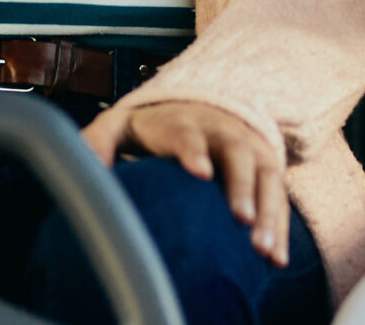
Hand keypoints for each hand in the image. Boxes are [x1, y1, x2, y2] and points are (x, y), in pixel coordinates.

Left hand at [90, 104, 291, 264]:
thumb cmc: (157, 128)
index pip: (188, 133)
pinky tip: (276, 260)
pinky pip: (279, 199)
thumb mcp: (124, 124)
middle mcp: (223, 133)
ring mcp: (250, 151)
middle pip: (236, 154)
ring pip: (265, 178)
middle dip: (241, 186)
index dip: (193, 150)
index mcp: (183, 123)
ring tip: (262, 250)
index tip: (200, 172)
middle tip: (241, 219)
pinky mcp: (267, 170)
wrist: (205, 105)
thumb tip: (85, 165)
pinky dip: (279, 228)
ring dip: (267, 213)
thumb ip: (101, 140)